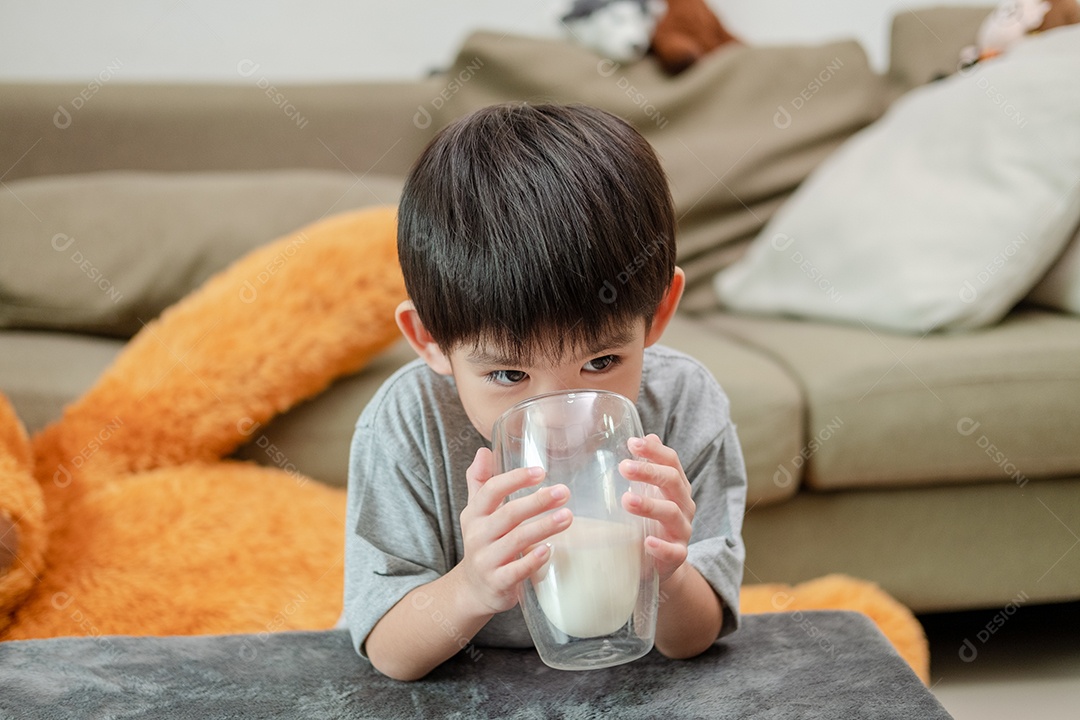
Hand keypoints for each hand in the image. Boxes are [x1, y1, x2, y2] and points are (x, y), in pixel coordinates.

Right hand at [458, 448, 571, 615]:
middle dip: (538, 501)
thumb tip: (484, 451)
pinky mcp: (498, 582)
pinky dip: (533, 560)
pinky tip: (550, 550)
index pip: (491, 491)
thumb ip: (480, 481)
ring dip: (544, 527)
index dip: (515, 479)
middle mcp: (478, 535)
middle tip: (564, 491)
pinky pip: (517, 570)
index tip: (541, 471)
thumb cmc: (484, 542)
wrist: (474, 589)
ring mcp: (487, 560)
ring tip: (568, 516)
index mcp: (474, 514)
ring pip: (516, 540)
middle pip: (509, 514)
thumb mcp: (476, 512)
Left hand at [618, 434, 694, 582]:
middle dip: (649, 472)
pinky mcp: (677, 555)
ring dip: (650, 505)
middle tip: (624, 467)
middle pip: (672, 482)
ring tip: (626, 500)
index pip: (672, 462)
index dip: (654, 451)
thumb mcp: (651, 492)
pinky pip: (674, 551)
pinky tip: (647, 542)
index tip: (632, 443)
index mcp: (677, 487)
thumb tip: (647, 435)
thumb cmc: (653, 521)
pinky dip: (662, 546)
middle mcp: (684, 505)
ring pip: (672, 513)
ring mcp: (682, 531)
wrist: (662, 562)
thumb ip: (650, 466)